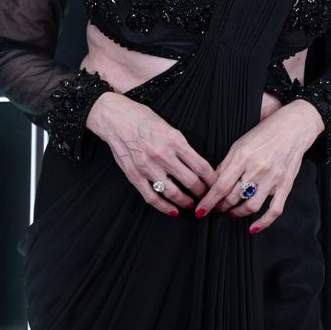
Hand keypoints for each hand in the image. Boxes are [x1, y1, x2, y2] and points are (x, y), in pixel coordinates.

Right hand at [87, 92, 217, 216]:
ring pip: (173, 192)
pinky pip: (152, 197)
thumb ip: (181, 145)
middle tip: (207, 196)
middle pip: (190, 181)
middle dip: (202, 192)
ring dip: (186, 201)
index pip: (201, 165)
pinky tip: (173, 211)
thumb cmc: (142, 118)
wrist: (114, 118)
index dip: (211, 179)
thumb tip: (196, 163)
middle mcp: (162, 154)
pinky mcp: (134, 175)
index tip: (216, 184)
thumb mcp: (169, 126)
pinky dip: (164, 207)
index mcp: (174, 139)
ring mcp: (147, 167)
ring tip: (192, 204)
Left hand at [193, 100, 323, 233]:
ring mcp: (273, 178)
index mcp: (243, 156)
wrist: (293, 127)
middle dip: (221, 206)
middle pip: (233, 197)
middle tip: (216, 208)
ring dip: (237, 213)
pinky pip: (274, 210)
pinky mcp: (285, 185)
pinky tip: (252, 228)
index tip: (200, 211)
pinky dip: (263, 223)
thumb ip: (226, 163)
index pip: (221, 185)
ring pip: (250, 206)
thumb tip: (211, 182)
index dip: (209, 201)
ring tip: (231, 212)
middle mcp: (257, 168)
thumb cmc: (264, 133)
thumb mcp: (240, 143)